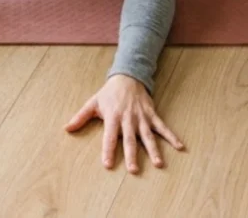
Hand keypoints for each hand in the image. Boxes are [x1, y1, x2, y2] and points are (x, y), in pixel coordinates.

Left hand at [65, 74, 183, 172]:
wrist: (127, 76)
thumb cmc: (109, 93)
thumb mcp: (93, 103)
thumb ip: (80, 117)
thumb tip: (66, 128)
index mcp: (113, 117)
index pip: (109, 137)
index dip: (108, 150)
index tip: (107, 165)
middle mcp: (128, 119)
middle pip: (129, 139)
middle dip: (132, 155)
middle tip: (133, 170)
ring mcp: (142, 118)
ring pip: (148, 136)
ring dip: (154, 150)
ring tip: (159, 163)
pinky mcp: (152, 115)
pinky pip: (163, 127)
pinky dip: (172, 136)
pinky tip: (180, 146)